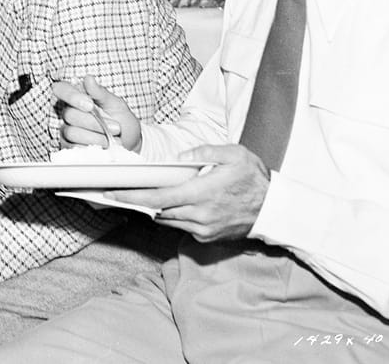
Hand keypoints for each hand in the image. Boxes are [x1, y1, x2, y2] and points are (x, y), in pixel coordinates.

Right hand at [54, 76, 141, 150]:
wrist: (129, 144)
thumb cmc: (122, 121)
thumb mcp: (116, 104)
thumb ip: (100, 93)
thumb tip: (88, 78)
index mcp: (78, 97)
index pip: (61, 89)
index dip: (71, 96)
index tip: (89, 105)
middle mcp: (69, 112)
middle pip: (69, 115)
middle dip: (95, 122)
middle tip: (116, 127)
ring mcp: (68, 130)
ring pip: (72, 132)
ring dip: (96, 137)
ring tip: (112, 139)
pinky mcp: (69, 147)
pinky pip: (74, 148)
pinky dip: (92, 147)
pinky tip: (104, 147)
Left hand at [107, 144, 269, 241]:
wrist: (275, 210)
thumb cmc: (254, 179)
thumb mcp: (234, 154)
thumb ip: (205, 152)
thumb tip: (179, 159)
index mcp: (202, 193)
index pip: (158, 198)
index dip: (132, 196)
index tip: (113, 192)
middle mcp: (200, 215)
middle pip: (157, 211)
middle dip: (137, 201)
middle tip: (118, 191)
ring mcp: (203, 229)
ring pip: (167, 219)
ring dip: (156, 208)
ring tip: (145, 194)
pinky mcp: (207, 238)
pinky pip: (181, 226)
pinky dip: (173, 215)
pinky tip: (173, 203)